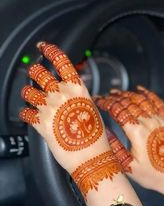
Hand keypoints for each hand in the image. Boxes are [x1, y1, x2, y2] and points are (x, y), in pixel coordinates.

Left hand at [19, 42, 120, 197]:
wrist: (92, 158)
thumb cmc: (96, 137)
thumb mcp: (92, 110)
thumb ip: (79, 98)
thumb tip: (72, 91)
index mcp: (78, 89)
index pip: (61, 61)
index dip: (49, 50)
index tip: (42, 47)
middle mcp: (61, 95)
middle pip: (38, 73)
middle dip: (33, 71)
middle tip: (33, 73)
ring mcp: (49, 108)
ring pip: (28, 91)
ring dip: (27, 92)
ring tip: (29, 95)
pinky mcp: (40, 124)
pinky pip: (24, 112)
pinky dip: (24, 112)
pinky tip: (29, 114)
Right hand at [94, 87, 163, 196]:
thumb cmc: (153, 175)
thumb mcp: (128, 165)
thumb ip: (115, 146)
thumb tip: (105, 132)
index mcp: (137, 132)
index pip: (118, 111)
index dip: (106, 103)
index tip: (99, 100)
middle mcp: (149, 123)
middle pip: (128, 103)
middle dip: (114, 97)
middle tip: (105, 96)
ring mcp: (160, 120)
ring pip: (141, 100)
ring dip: (128, 94)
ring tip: (117, 92)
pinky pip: (158, 102)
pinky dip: (148, 94)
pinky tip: (141, 90)